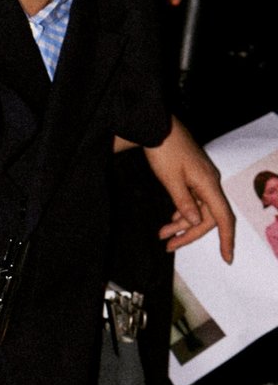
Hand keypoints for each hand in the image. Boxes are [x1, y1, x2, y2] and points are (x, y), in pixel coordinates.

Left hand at [144, 116, 234, 262]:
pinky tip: (171, 220)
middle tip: (169, 245)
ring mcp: (201, 180)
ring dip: (182, 224)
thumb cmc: (164, 150)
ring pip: (198, 210)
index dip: (226, 239)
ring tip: (163, 235)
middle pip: (208, 217)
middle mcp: (209, 183)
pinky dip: (181, 212)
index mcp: (208, 184)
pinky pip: (192, 201)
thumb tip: (194, 222)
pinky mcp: (192, 177)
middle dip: (189, 234)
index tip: (227, 257)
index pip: (223, 217)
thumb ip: (183, 202)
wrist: (158, 126)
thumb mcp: (170, 179)